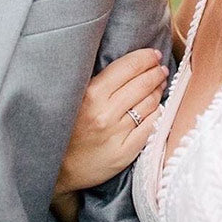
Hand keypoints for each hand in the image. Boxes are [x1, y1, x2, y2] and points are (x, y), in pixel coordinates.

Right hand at [55, 48, 168, 193]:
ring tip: (160, 84)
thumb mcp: (77, 96)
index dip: (145, 57)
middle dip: (156, 71)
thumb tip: (131, 62)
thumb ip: (101, 80)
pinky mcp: (125, 152)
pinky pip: (150, 127)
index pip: (128, 67)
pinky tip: (158, 107)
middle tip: (161, 68)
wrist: (59, 167)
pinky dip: (157, 113)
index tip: (153, 54)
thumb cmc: (68, 126)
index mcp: (92, 94)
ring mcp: (117, 134)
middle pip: (142, 83)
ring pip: (149, 103)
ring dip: (158, 90)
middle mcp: (106, 113)